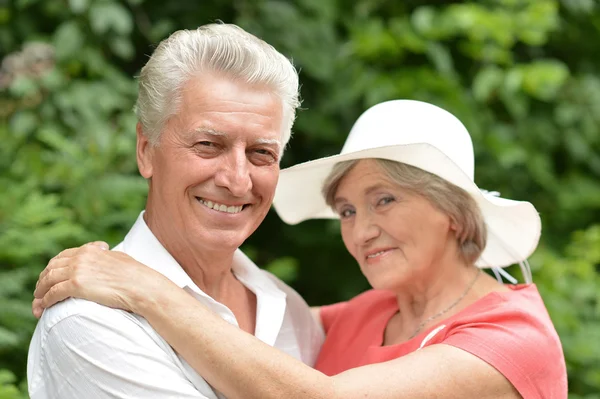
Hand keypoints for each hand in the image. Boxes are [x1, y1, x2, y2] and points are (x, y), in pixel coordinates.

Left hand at [33, 241, 170, 317]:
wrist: (141, 286)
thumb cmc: (135, 275)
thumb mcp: (118, 259)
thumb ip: (104, 257)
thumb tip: (102, 255)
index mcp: (90, 251)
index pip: (63, 256)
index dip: (53, 267)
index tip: (50, 276)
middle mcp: (81, 257)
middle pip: (52, 267)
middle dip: (43, 280)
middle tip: (39, 292)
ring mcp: (78, 270)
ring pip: (48, 280)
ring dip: (40, 293)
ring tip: (38, 303)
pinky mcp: (76, 285)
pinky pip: (53, 293)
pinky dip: (46, 301)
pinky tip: (44, 307)